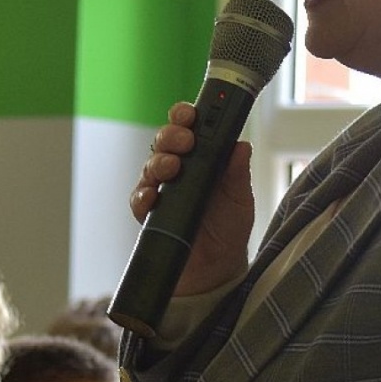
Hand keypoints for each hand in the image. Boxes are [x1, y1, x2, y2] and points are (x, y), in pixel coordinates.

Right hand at [129, 102, 254, 294]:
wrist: (217, 267)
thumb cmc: (229, 228)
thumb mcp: (241, 198)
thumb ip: (239, 173)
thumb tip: (241, 146)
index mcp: (201, 158)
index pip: (188, 128)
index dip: (185, 116)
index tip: (190, 114)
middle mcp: (179, 169)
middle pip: (165, 141)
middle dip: (171, 135)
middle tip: (185, 142)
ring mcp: (162, 190)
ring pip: (150, 165)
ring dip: (159, 162)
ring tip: (172, 167)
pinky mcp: (150, 213)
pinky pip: (139, 198)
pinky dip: (144, 195)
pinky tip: (153, 197)